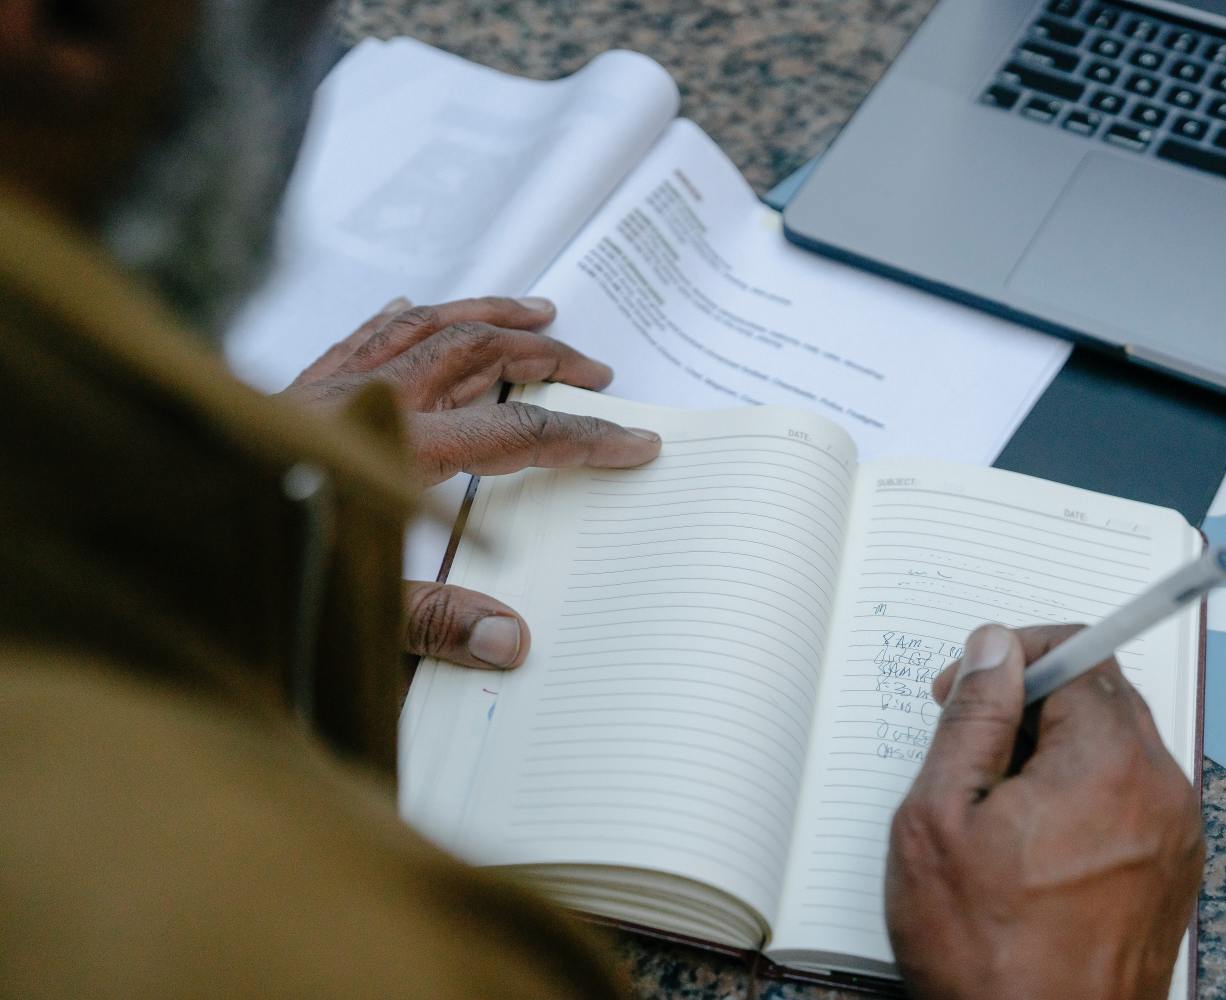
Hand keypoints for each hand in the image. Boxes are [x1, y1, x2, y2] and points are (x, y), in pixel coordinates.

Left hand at [281, 295, 662, 668]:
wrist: (149, 518)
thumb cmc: (247, 562)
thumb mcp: (349, 608)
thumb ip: (433, 624)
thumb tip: (513, 640)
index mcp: (398, 452)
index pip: (514, 435)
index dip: (583, 438)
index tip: (635, 442)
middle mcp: (371, 402)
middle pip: (480, 356)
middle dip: (547, 359)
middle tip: (596, 370)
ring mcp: (333, 384)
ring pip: (430, 327)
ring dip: (491, 316)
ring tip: (540, 313)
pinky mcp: (301, 383)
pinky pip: (370, 330)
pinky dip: (412, 316)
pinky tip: (425, 309)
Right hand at [885, 624, 1203, 999]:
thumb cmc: (984, 952)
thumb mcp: (941, 818)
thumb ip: (974, 718)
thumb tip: (994, 648)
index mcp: (1108, 764)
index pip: (1079, 652)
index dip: (1014, 656)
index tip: (966, 689)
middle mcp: (1161, 790)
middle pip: (1103, 695)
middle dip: (1034, 700)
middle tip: (971, 744)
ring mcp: (1177, 836)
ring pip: (1117, 746)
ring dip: (1058, 749)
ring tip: (997, 803)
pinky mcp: (1175, 873)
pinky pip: (1132, 797)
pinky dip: (1085, 792)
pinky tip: (1033, 840)